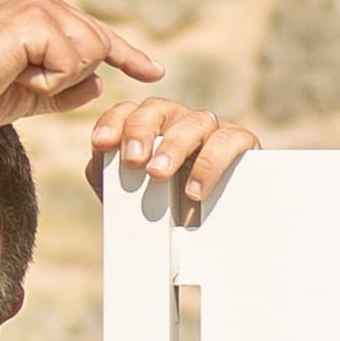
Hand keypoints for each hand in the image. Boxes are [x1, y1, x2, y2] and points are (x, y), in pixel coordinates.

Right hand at [0, 0, 162, 126]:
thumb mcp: (31, 95)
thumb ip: (66, 90)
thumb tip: (98, 80)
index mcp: (45, 14)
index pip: (98, 36)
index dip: (129, 57)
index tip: (155, 72)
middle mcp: (46, 2)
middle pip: (99, 47)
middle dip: (67, 79)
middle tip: (21, 78)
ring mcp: (41, 6)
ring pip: (89, 55)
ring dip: (55, 80)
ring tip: (15, 73)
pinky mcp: (36, 20)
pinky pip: (71, 64)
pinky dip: (46, 81)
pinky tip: (14, 72)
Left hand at [88, 92, 260, 224]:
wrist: (210, 232)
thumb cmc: (168, 209)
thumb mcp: (133, 195)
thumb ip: (111, 175)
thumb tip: (99, 162)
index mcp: (150, 128)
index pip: (128, 112)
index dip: (113, 122)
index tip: (102, 143)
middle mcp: (179, 122)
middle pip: (158, 108)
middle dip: (141, 130)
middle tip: (133, 159)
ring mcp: (211, 130)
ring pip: (195, 121)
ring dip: (174, 146)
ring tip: (158, 175)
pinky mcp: (240, 143)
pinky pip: (228, 141)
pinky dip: (210, 164)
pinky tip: (195, 189)